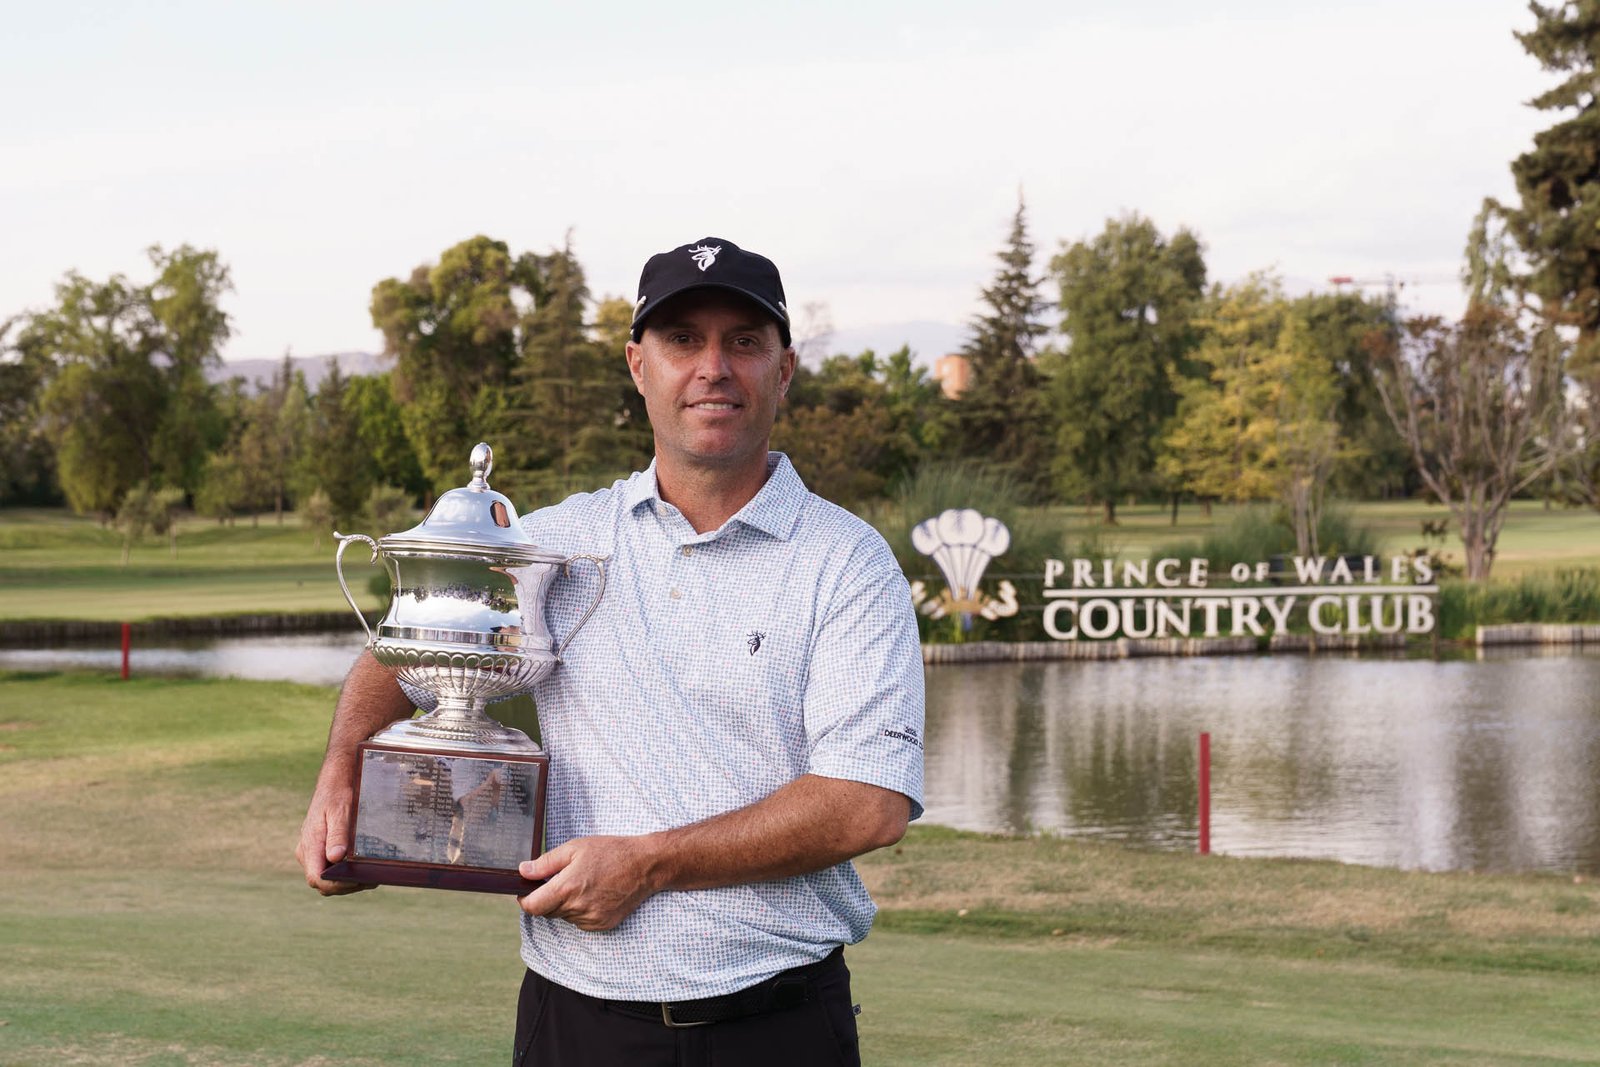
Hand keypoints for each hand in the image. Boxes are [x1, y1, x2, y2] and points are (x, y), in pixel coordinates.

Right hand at [295, 779, 376, 895]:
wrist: (334, 782)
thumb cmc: (338, 795)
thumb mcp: (340, 813)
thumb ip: (337, 835)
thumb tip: (335, 858)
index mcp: (310, 844)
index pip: (316, 877)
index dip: (336, 885)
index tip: (358, 881)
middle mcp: (306, 852)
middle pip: (321, 882)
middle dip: (345, 886)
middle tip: (371, 880)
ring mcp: (312, 852)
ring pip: (325, 878)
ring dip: (346, 882)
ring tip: (370, 876)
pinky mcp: (319, 850)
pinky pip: (328, 869)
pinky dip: (344, 874)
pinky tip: (362, 869)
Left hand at [516, 835, 660, 930]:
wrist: (645, 865)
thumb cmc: (610, 852)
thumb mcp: (575, 848)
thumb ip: (545, 863)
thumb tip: (522, 871)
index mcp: (567, 888)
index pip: (532, 907)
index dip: (525, 899)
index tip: (527, 890)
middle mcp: (578, 908)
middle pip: (547, 912)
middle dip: (548, 898)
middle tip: (561, 879)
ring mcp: (591, 919)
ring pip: (564, 917)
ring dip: (565, 904)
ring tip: (583, 883)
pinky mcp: (602, 925)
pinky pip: (580, 922)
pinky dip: (580, 910)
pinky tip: (594, 893)